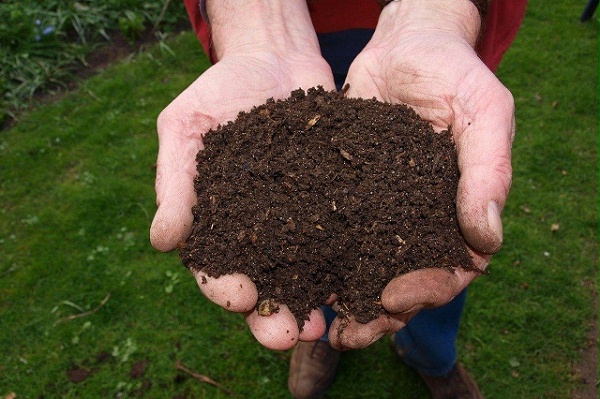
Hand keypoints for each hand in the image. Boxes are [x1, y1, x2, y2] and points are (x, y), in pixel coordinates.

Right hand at [150, 0, 334, 349]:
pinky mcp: (335, 203)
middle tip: (289, 334)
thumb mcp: (185, 127)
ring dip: (315, 303)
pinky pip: (344, 237)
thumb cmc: (219, 91)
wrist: (273, 57)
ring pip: (307, 274)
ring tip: (327, 324)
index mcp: (217, 223)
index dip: (224, 288)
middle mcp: (260, 232)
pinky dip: (352, 263)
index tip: (239, 297)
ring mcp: (300, 220)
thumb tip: (161, 242)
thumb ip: (175, 182)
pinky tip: (364, 280)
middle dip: (274, 315)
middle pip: (265, 285)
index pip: (215, 268)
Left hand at [328, 0, 514, 348]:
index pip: (450, 269)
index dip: (426, 290)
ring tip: (314, 321)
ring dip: (342, 297)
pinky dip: (314, 256)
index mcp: (457, 212)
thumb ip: (489, 171)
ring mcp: (380, 209)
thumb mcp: (483, 111)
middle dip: (376, 312)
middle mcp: (417, 219)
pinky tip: (291, 274)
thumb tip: (487, 240)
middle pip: (401, 281)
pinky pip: (330, 232)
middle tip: (346, 334)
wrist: (404, 44)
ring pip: (362, 266)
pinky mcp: (344, 193)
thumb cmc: (453, 72)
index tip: (393, 299)